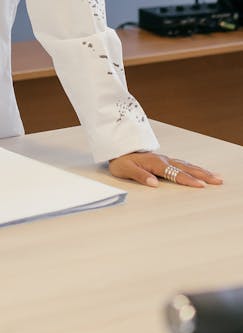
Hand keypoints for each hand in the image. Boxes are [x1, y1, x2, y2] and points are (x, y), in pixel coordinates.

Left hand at [108, 151, 222, 188]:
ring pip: (186, 165)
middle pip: (186, 168)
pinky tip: (199, 170)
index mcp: (154, 163)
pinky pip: (181, 163)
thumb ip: (140, 176)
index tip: (201, 185)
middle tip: (218, 180)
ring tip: (215, 176)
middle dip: (202, 175)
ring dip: (201, 170)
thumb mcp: (125, 169)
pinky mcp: (163, 160)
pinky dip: (193, 167)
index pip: (175, 173)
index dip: (188, 180)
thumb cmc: (120, 160)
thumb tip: (154, 183)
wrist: (115, 147)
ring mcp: (164, 159)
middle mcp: (162, 160)